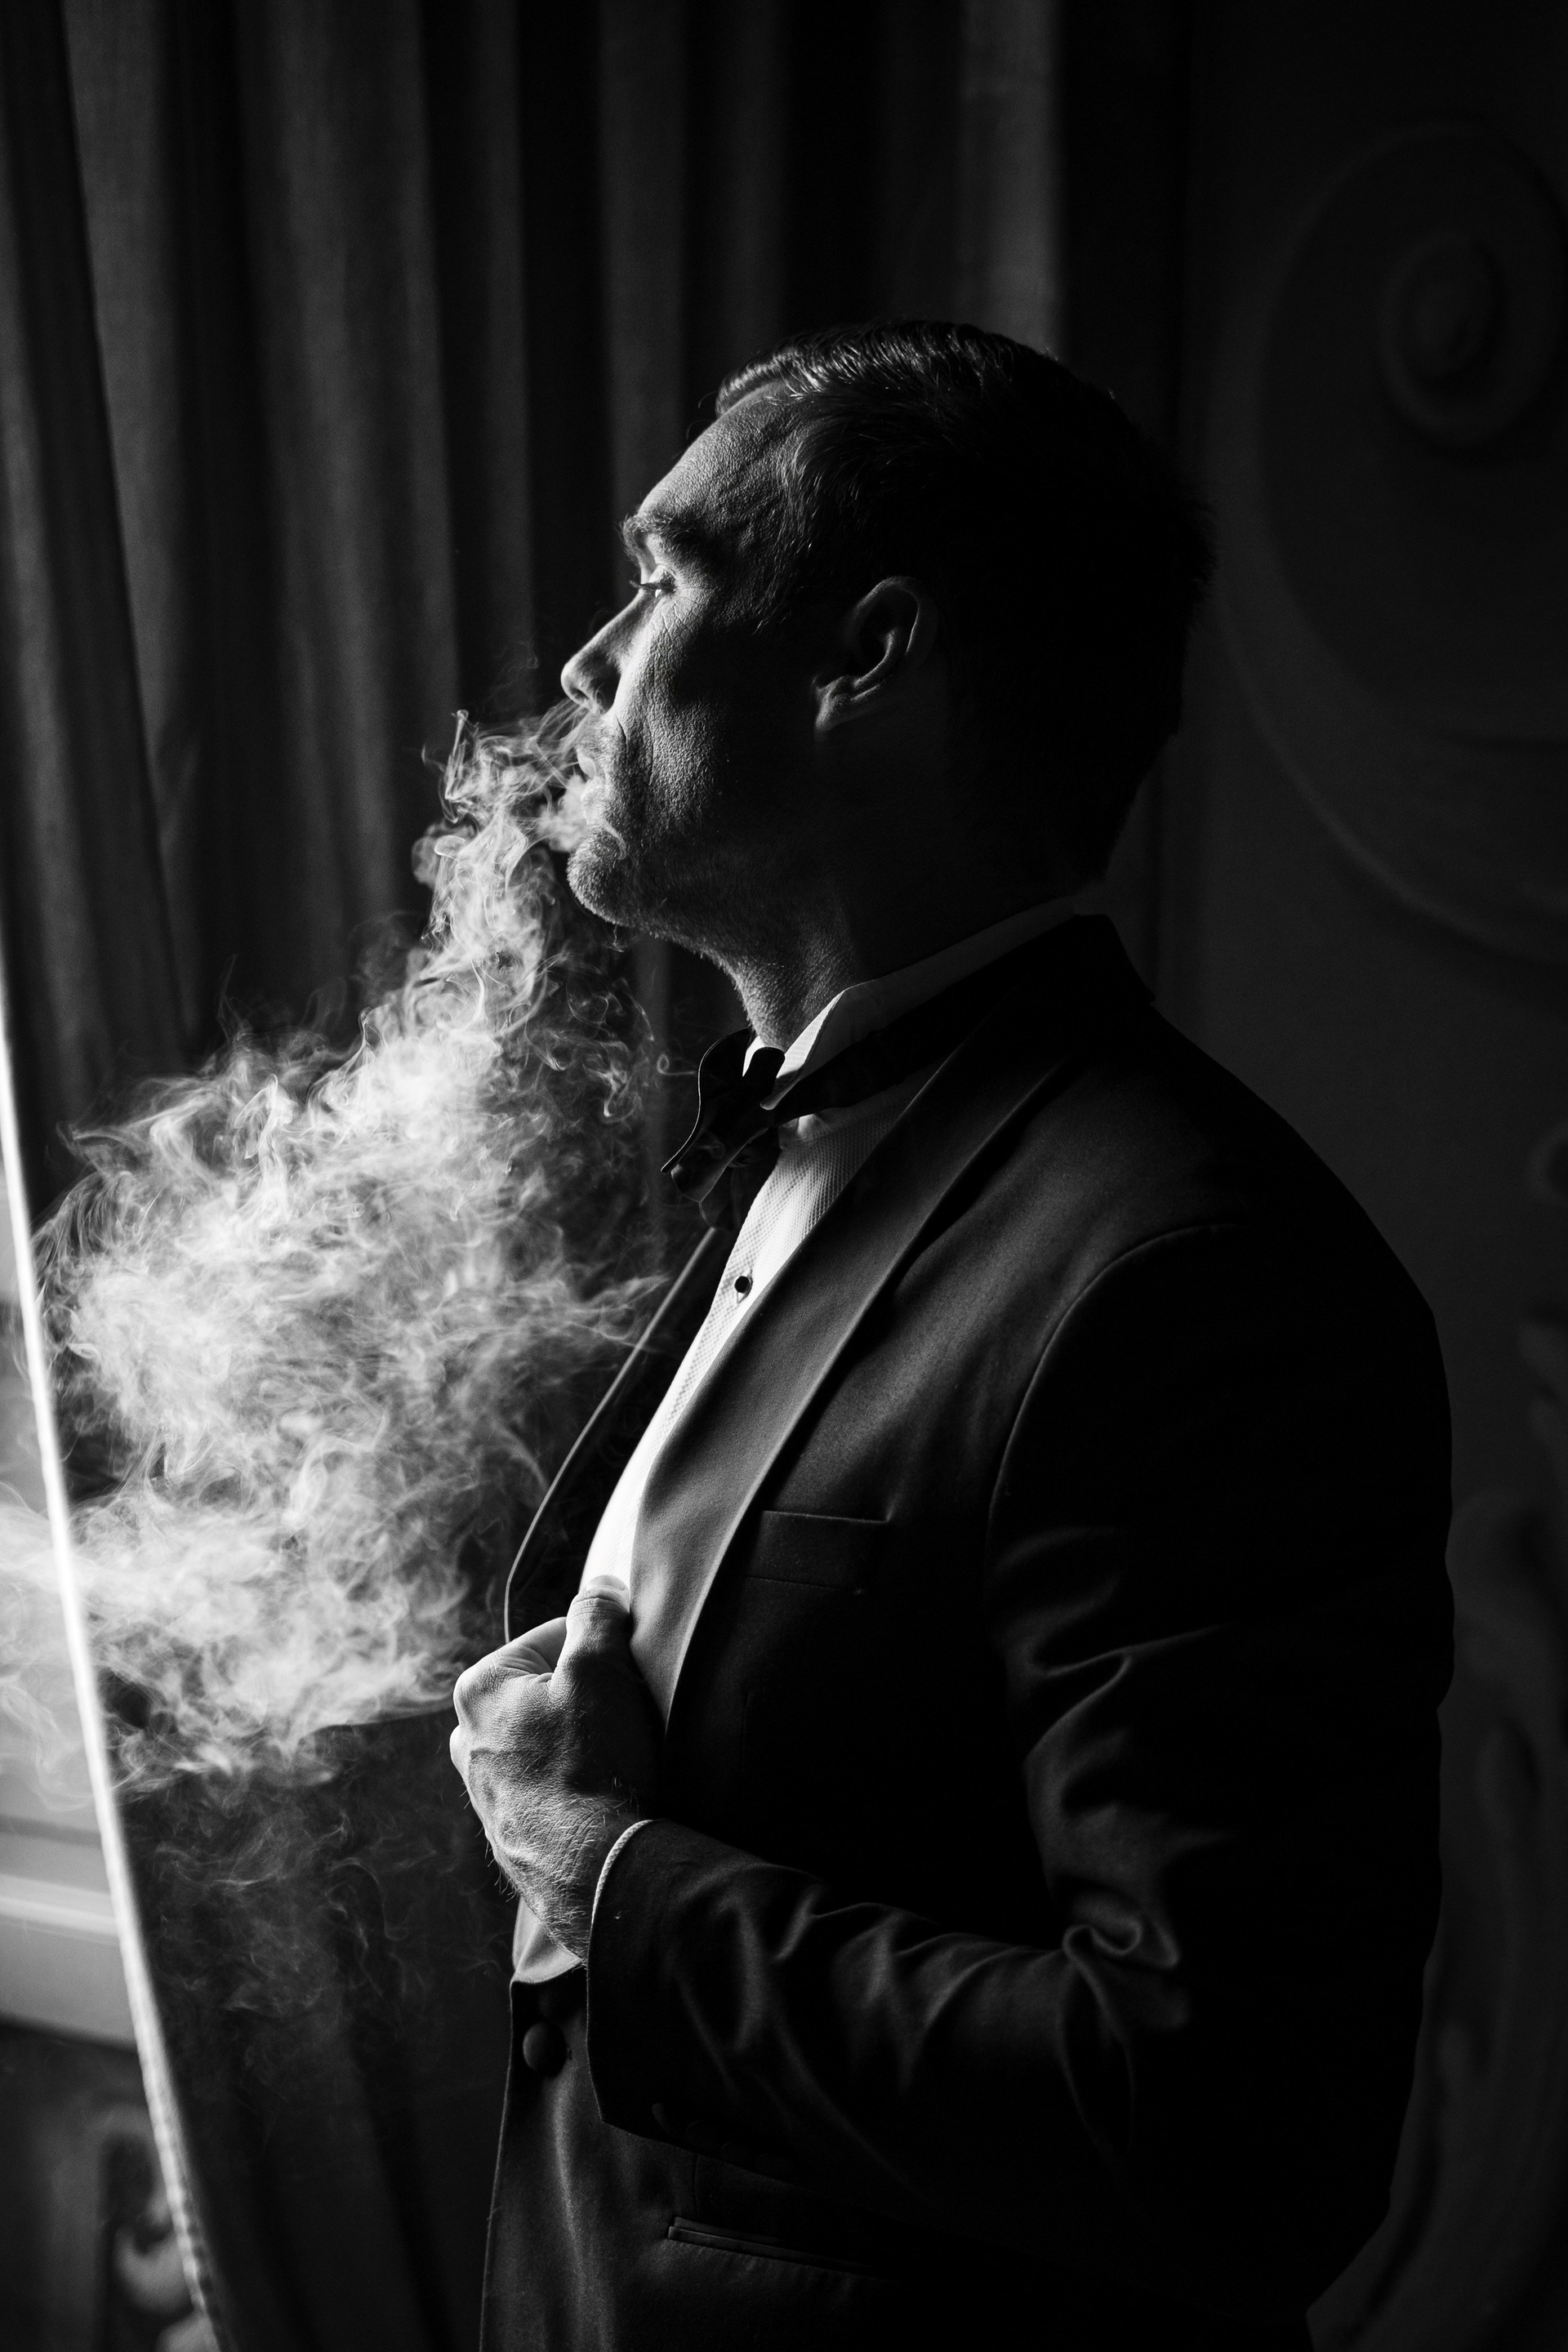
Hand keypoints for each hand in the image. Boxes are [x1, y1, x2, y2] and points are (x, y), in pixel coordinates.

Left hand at [449, 1575, 660, 1958]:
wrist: (592, 1872)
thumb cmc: (591, 1764)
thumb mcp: (600, 1668)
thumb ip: (597, 1614)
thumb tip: (599, 1589)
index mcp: (479, 1689)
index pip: (555, 1638)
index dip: (602, 1653)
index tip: (625, 1682)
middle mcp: (468, 1739)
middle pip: (549, 1691)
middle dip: (588, 1700)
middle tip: (622, 1723)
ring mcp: (485, 1792)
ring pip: (550, 1740)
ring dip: (584, 1743)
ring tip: (615, 1763)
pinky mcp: (509, 1833)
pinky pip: (551, 1788)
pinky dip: (578, 1786)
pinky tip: (604, 1798)